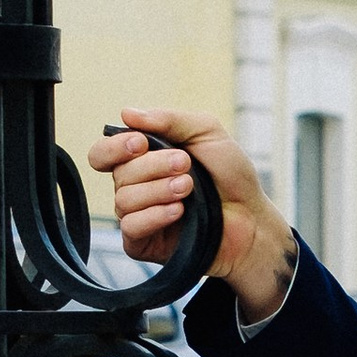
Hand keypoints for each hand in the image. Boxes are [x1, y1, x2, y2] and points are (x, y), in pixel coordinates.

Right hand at [87, 107, 297, 320]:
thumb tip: (126, 114)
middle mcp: (135, 187)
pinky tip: (179, 211)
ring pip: (124, 200)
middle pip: (118, 173)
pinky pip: (131, 227)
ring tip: (189, 188)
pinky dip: (155, 215)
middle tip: (185, 165)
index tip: (141, 142)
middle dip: (153, 165)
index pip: (103, 154)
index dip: (115, 147)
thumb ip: (169, 120)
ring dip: (159, 189)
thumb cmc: (230, 177)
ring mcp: (138, 215)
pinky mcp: (144, 243)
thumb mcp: (206, 133)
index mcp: (142, 160)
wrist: (252, 218)